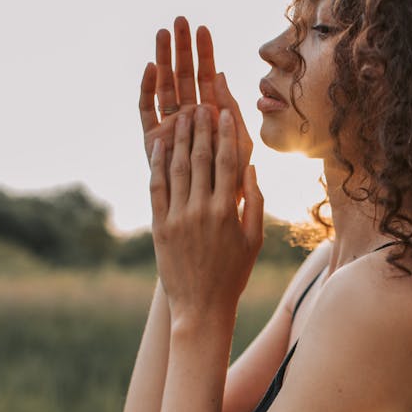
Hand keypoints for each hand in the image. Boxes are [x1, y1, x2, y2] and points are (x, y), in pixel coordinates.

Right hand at [140, 17, 253, 192]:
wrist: (213, 217)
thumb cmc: (233, 185)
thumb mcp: (240, 143)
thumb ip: (232, 110)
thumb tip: (220, 74)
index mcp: (211, 116)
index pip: (206, 77)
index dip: (205, 53)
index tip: (203, 29)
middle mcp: (189, 118)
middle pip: (183, 76)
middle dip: (182, 49)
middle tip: (179, 21)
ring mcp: (169, 127)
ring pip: (165, 87)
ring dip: (164, 60)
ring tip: (163, 32)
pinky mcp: (152, 141)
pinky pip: (147, 110)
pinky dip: (147, 88)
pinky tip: (151, 66)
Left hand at [148, 105, 263, 326]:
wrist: (200, 307)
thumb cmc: (233, 274)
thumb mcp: (254, 239)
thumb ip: (254, 203)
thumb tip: (251, 169)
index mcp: (227, 211)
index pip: (226, 162)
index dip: (225, 134)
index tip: (225, 113)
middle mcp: (201, 210)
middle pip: (199, 158)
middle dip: (201, 129)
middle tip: (201, 104)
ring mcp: (177, 217)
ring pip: (176, 169)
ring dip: (178, 139)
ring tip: (181, 117)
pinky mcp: (160, 226)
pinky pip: (157, 188)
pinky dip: (157, 165)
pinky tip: (158, 147)